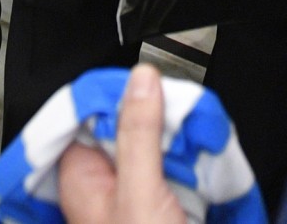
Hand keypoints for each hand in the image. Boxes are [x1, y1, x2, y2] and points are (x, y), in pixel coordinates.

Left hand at [56, 65, 187, 223]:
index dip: (118, 93)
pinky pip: (172, 172)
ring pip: (152, 148)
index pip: (90, 115)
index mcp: (81, 179)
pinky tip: (205, 156)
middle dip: (156, 114)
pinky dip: (188, 162)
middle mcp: (103, 186)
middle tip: (184, 106)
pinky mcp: (158, 208)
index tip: (149, 79)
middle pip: (126, 128)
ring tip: (200, 130)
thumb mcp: (139, 192)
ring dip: (177, 139)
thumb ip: (139, 135)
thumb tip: (141, 78)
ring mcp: (131, 198)